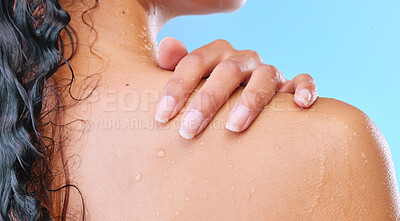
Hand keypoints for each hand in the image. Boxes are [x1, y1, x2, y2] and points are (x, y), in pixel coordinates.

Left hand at [156, 37, 317, 138]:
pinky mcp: (291, 85)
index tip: (162, 116)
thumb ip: (175, 66)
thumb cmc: (209, 96)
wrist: (240, 98)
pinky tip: (301, 105)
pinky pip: (303, 80)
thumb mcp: (190, 82)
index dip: (177, 87)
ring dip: (249, 100)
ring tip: (233, 127)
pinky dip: (306, 89)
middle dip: (207, 100)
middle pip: (227, 71)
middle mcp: (242, 60)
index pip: (194, 62)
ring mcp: (268, 72)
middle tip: (188, 131)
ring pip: (265, 76)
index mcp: (216, 55)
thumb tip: (167, 47)